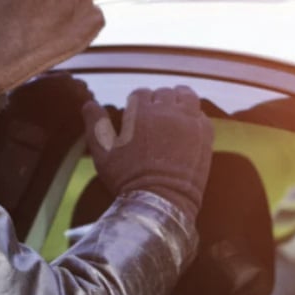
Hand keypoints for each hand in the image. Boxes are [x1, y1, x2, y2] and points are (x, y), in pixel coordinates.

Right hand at [81, 86, 213, 219]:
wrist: (161, 201)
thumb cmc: (127, 179)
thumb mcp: (103, 153)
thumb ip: (95, 125)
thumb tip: (88, 103)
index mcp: (141, 112)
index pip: (140, 93)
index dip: (136, 102)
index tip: (135, 113)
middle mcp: (167, 111)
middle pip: (163, 93)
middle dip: (157, 101)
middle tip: (154, 114)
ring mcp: (188, 122)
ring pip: (186, 96)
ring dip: (179, 99)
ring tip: (174, 109)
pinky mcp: (205, 135)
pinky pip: (201, 114)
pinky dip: (194, 116)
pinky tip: (188, 125)